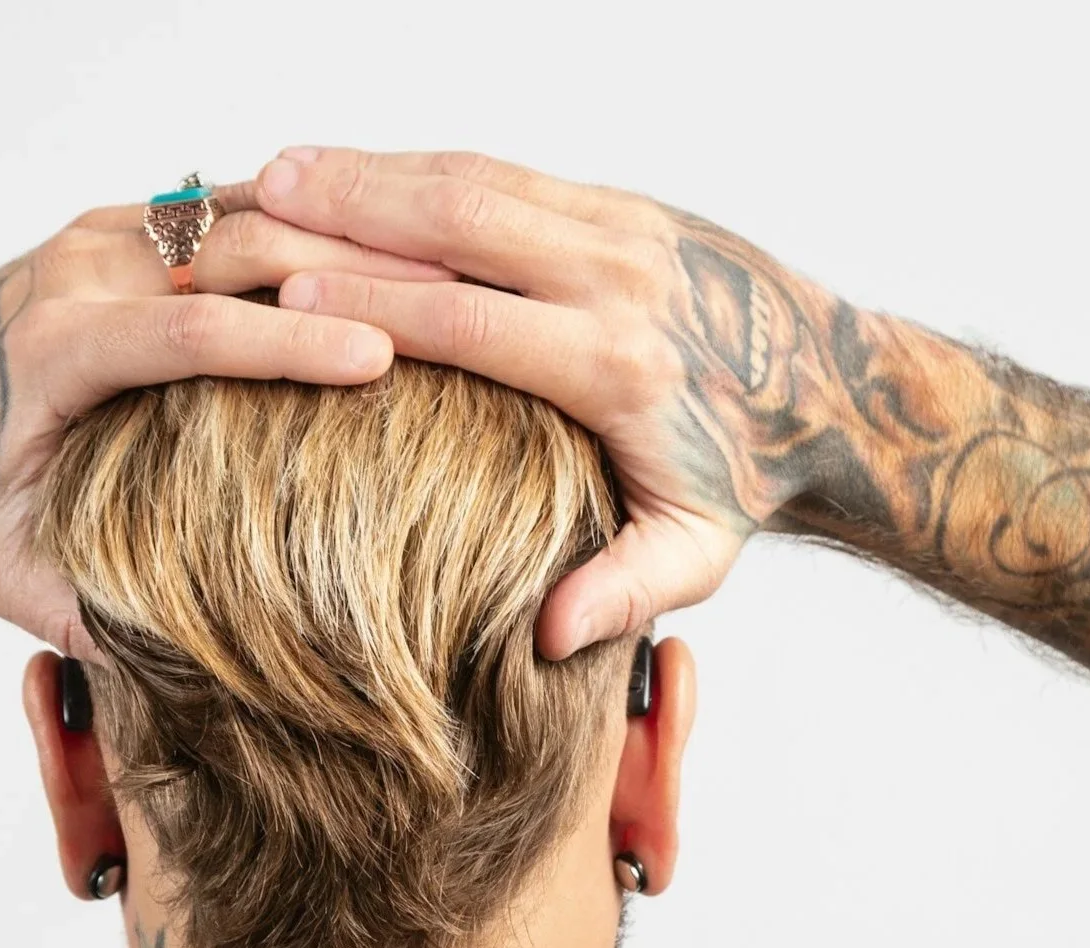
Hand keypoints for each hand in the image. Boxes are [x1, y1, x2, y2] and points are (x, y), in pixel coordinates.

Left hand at [0, 190, 455, 659]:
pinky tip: (394, 258)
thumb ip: (68, 607)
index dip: (287, 344)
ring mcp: (107, 235)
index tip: (380, 359)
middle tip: (457, 304)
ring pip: (247, 209)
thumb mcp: (4, 571)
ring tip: (449, 274)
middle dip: (345, 271)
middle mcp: (78, 273)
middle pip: (231, 247)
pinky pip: (242, 210)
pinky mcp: (137, 223)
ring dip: (346, 236)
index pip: (185, 329)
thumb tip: (158, 653)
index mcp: (53, 348)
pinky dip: (318, 229)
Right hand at [243, 148, 845, 656]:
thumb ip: (624, 591)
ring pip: (478, 181)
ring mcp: (622, 229)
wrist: (832, 389)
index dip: (371, 305)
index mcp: (617, 367)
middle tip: (257, 198)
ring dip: (377, 170)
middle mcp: (617, 279)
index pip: (469, 322)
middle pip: (461, 225)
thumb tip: (548, 639)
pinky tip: (367, 168)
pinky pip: (509, 173)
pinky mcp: (622, 206)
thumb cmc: (748, 479)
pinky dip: (428, 165)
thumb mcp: (696, 556)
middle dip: (350, 208)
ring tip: (284, 167)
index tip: (285, 294)